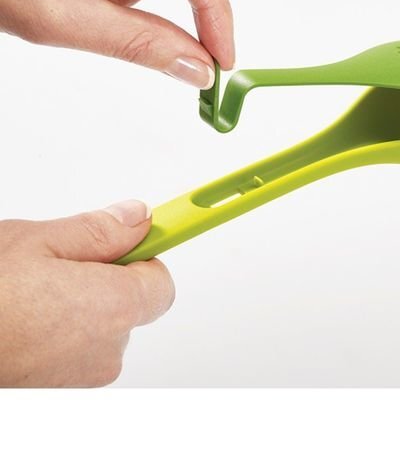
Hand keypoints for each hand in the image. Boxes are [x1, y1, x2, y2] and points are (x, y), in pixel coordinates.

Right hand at [0, 201, 174, 386]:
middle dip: (105, 281)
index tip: (132, 241)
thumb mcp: (36, 242)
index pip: (161, 283)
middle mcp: (107, 351)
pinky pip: (76, 353)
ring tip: (31, 296)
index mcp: (113, 308)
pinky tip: (25, 321)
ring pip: (100, 329)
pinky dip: (60, 335)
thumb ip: (99, 231)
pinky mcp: (58, 393)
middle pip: (129, 306)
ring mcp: (81, 379)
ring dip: (78, 310)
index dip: (142, 258)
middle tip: (59, 266)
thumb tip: (139, 219)